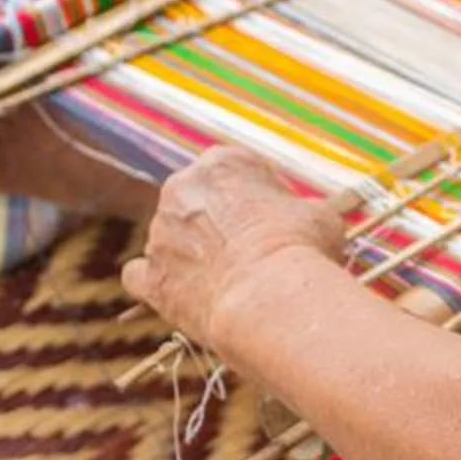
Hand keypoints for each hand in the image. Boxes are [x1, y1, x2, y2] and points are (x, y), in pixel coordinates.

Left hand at [120, 147, 346, 350]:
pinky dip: (157, 283)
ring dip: (194, 254)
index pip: (240, 171)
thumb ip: (301, 209)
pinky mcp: (151, 277)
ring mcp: (160, 234)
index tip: (280, 221)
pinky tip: (180, 294)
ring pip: (173, 238)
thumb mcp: (320, 214)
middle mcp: (181, 189)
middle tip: (255, 251)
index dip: (263, 197)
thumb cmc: (301, 248)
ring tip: (229, 282)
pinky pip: (140, 276)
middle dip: (223, 223)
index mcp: (222, 162)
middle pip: (201, 202)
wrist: (269, 297)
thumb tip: (307, 219)